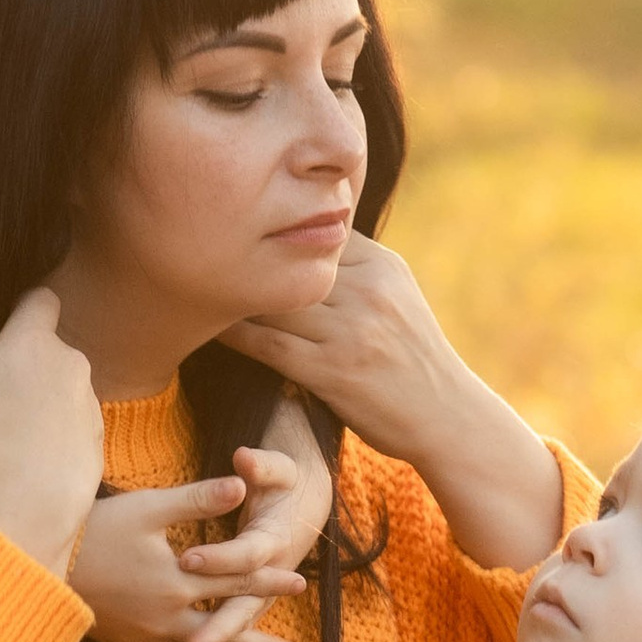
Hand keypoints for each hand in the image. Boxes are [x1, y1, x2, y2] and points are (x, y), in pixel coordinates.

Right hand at [0, 290, 102, 574]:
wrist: (34, 500)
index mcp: (28, 342)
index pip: (40, 300)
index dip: (27, 307)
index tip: (10, 323)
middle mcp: (66, 360)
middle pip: (52, 347)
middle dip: (32, 364)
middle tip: (1, 393)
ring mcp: (89, 398)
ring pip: (69, 387)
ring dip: (50, 400)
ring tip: (19, 432)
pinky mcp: (102, 435)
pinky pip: (82, 424)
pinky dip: (66, 434)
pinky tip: (40, 459)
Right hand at [69, 454, 311, 641]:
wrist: (41, 564)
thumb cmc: (96, 530)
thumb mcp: (150, 508)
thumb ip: (197, 499)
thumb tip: (241, 483)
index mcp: (179, 580)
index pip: (235, 580)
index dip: (269, 581)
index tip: (301, 585)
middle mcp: (166, 615)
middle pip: (222, 634)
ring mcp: (142, 635)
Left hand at [172, 425, 335, 641]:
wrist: (310, 503)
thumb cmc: (289, 483)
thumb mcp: (280, 469)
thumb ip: (263, 466)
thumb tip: (245, 457)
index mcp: (272, 542)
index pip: (245, 555)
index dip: (220, 557)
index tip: (188, 559)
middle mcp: (268, 579)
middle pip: (241, 611)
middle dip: (217, 633)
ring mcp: (260, 599)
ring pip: (233, 637)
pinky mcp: (248, 607)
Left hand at [224, 239, 561, 568]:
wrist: (448, 417)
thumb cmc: (413, 359)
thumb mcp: (398, 299)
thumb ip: (357, 271)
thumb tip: (304, 244)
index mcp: (383, 266)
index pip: (316, 233)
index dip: (273, 231)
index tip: (231, 225)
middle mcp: (368, 291)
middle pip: (290, 261)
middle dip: (246, 254)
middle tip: (197, 246)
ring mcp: (351, 332)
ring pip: (273, 300)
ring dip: (232, 293)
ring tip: (194, 282)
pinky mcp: (333, 371)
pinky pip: (267, 343)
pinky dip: (234, 334)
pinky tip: (209, 327)